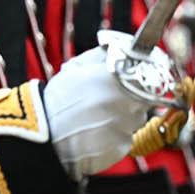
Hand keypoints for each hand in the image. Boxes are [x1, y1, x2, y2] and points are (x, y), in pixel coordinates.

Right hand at [42, 46, 159, 176]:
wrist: (43, 136)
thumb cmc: (58, 101)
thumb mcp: (76, 67)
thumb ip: (105, 55)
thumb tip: (127, 47)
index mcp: (115, 76)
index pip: (152, 70)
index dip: (148, 72)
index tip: (143, 73)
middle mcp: (126, 100)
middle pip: (146, 96)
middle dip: (133, 96)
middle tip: (109, 99)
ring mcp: (125, 125)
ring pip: (136, 118)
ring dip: (124, 116)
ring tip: (96, 117)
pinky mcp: (121, 146)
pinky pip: (126, 137)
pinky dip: (115, 135)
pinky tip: (96, 132)